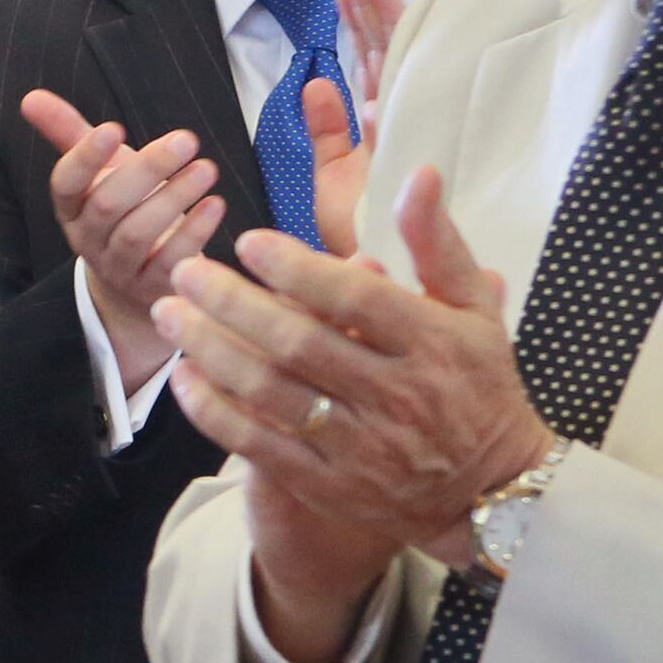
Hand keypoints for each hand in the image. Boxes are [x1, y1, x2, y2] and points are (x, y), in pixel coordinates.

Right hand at [24, 88, 219, 394]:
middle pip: (107, 205)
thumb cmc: (121, 209)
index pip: (64, 183)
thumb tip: (30, 96)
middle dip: (148, 169)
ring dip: (174, 198)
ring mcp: (118, 267)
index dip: (85, 158)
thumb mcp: (98, 172)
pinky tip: (215, 204)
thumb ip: (68, 133)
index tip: (114, 128)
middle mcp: (87, 239)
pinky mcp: (151, 288)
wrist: (136, 280)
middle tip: (187, 139)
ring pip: (137, 233)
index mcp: (70, 208)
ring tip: (207, 168)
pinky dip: (195, 232)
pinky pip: (169, 261)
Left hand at [153, 168, 554, 647]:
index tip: (248, 241)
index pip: (356, 299)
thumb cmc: (477, 383)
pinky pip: (260, 446)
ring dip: (211, 351)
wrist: (494, 488)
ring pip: (271, 393)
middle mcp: (397, 395)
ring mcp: (362, 446)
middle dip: (233, 304)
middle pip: (300, 343)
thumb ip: (437, 243)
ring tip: (169, 313)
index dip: (296, 268)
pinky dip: (215, 413)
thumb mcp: (474, 310)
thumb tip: (419, 174)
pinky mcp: (331, 485)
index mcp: (433, 343)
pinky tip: (183, 378)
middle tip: (185, 272)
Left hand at [299, 0, 406, 257]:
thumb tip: (317, 80)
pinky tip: (374, 62)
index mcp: (378, 128)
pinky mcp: (405, 171)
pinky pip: (392, 130)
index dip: (363, 20)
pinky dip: (384, 102)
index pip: (372, 62)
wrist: (381, 294)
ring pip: (395, 76)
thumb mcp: (332, 180)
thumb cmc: (359, 237)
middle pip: (388, 57)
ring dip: (383, 29)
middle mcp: (396, 130)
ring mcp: (405, 144)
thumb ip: (326, 132)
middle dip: (373, 10)